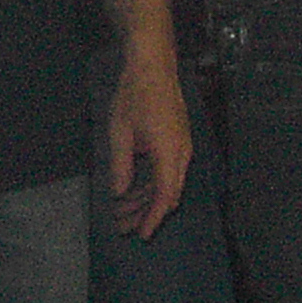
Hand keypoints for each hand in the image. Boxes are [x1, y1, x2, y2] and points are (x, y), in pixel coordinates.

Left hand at [101, 47, 190, 238]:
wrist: (154, 68)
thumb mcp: (120, 132)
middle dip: (146, 213)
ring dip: (146, 200)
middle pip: (167, 195)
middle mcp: (182, 155)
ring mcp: (181, 149)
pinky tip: (132, 192)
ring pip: (166, 185)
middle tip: (124, 227)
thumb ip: (121, 165)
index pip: (165, 196)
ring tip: (123, 213)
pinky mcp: (176, 144)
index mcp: (170, 153)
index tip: (142, 234)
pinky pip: (166, 172)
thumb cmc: (135, 96)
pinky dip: (150, 184)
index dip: (154, 218)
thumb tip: (120, 193)